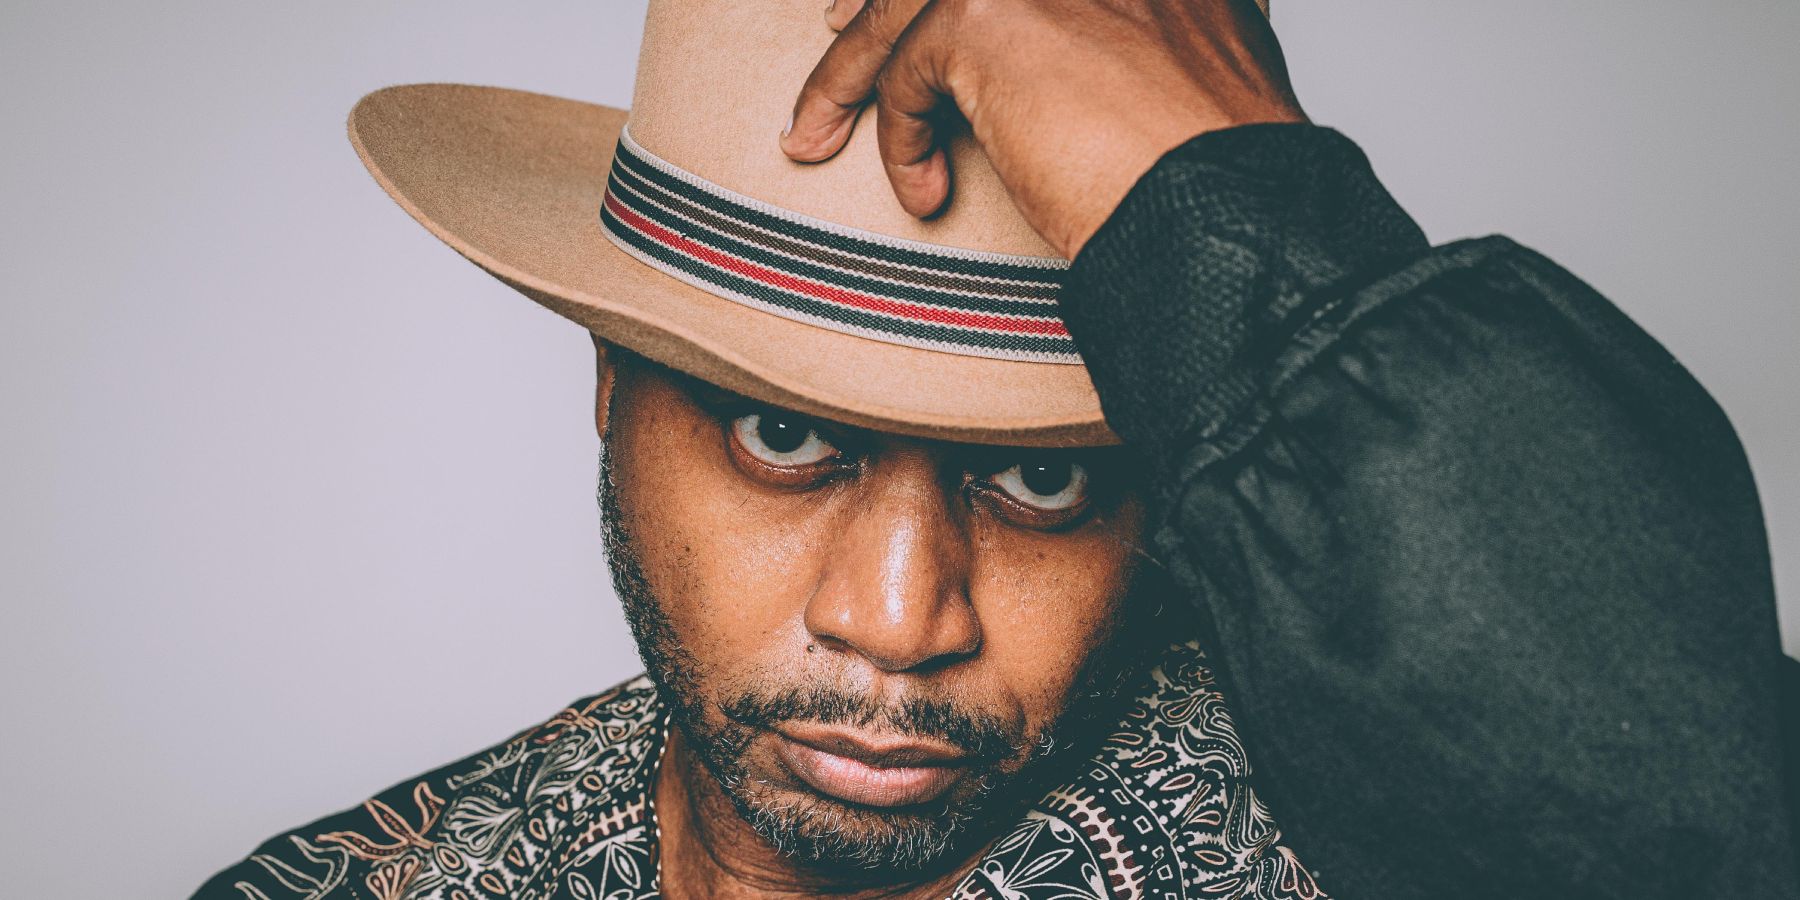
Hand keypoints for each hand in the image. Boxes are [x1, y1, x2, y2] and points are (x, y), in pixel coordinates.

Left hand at [780, 0, 1305, 257]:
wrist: (1226, 211)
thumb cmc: (1217, 174)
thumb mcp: (1190, 72)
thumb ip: (1136, 35)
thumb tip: (1073, 62)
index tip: (908, 7)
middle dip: (882, 0)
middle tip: (837, 31)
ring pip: (904, 3)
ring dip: (848, 72)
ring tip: (816, 132)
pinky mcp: (990, 17)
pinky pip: (908, 70)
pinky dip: (896, 136)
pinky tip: (922, 190)